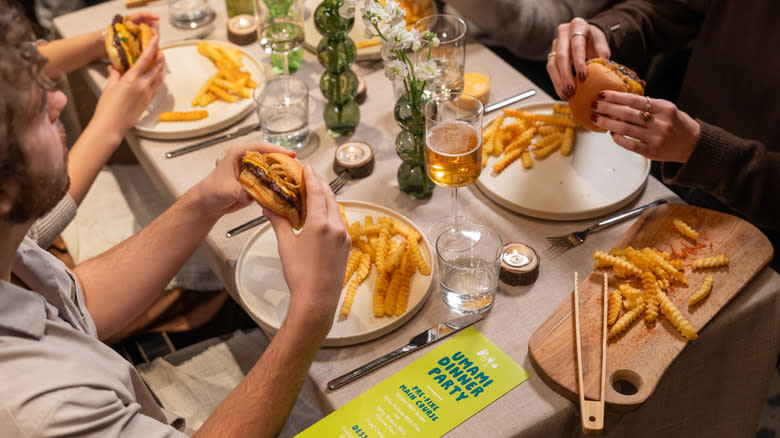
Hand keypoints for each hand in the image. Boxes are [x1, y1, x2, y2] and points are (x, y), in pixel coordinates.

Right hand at [91, 34, 164, 137]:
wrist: (112, 125)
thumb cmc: (108, 107)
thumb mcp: (110, 87)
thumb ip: (114, 75)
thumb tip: (114, 67)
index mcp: (132, 79)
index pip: (145, 58)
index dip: (152, 46)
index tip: (157, 38)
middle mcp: (143, 85)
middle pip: (157, 67)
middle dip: (160, 57)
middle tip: (159, 50)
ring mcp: (147, 94)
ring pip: (159, 77)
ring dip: (160, 68)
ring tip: (159, 62)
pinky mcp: (148, 102)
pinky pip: (156, 87)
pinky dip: (157, 79)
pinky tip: (155, 77)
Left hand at [95, 12, 159, 61]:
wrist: (96, 47)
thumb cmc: (100, 38)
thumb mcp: (107, 33)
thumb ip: (115, 33)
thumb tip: (124, 36)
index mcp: (126, 22)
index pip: (140, 16)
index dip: (149, 16)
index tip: (157, 18)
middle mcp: (132, 29)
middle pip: (147, 26)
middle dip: (154, 30)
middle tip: (157, 37)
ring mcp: (134, 38)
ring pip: (147, 36)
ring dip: (152, 40)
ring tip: (155, 45)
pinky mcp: (134, 46)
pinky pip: (144, 45)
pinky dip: (148, 47)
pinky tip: (151, 52)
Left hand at [196, 141, 293, 217]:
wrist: (208, 203)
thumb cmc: (211, 190)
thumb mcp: (226, 190)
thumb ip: (240, 191)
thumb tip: (251, 195)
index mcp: (239, 152)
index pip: (262, 147)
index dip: (277, 150)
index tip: (291, 154)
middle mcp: (248, 158)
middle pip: (272, 156)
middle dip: (286, 162)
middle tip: (299, 168)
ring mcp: (254, 170)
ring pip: (274, 168)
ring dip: (285, 173)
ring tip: (298, 178)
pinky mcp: (257, 180)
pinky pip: (272, 180)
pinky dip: (280, 184)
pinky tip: (289, 188)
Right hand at [267, 166, 350, 330]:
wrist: (317, 300)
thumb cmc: (300, 275)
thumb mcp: (286, 245)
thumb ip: (279, 222)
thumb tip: (268, 207)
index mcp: (321, 223)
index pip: (316, 191)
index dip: (311, 177)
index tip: (306, 167)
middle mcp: (336, 226)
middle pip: (329, 197)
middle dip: (319, 184)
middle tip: (308, 176)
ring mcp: (344, 236)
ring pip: (335, 208)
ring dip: (325, 198)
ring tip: (312, 193)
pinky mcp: (346, 245)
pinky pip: (339, 221)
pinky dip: (329, 212)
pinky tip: (319, 214)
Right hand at [547, 17, 610, 99]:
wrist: (586, 35)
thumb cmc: (594, 40)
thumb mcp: (602, 44)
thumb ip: (602, 55)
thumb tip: (602, 69)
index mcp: (578, 25)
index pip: (576, 44)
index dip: (578, 61)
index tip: (582, 76)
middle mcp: (564, 32)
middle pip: (562, 56)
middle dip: (566, 75)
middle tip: (572, 90)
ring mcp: (555, 43)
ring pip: (553, 64)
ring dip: (559, 81)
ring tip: (567, 94)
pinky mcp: (551, 54)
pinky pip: (550, 70)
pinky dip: (556, 82)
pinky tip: (562, 92)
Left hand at [591, 91, 700, 162]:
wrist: (692, 144)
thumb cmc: (675, 123)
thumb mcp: (666, 108)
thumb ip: (647, 105)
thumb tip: (620, 98)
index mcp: (664, 108)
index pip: (635, 100)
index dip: (616, 97)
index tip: (602, 94)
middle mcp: (660, 123)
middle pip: (627, 114)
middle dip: (607, 108)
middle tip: (594, 105)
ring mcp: (655, 138)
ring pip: (625, 129)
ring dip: (607, 123)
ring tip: (596, 118)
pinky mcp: (651, 152)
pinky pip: (629, 144)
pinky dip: (618, 138)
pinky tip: (611, 133)